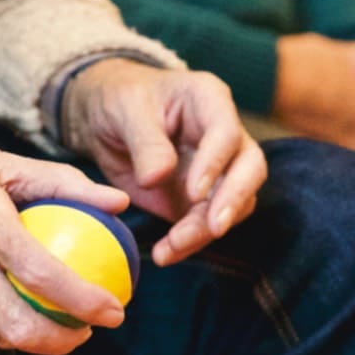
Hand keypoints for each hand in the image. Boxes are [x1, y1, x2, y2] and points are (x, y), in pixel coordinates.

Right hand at [0, 93, 128, 354]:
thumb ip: (61, 182)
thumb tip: (117, 201)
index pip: (43, 275)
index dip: (86, 302)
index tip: (114, 310)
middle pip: (18, 326)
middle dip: (64, 341)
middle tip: (87, 329)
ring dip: (31, 336)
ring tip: (56, 320)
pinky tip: (12, 307)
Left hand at [61, 59, 266, 265]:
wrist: (105, 119)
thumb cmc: (120, 100)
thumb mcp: (125, 110)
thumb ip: (145, 142)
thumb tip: (158, 177)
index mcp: (208, 100)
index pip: (227, 132)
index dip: (215, 163)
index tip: (193, 191)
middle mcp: (223, 135)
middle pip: (250, 168)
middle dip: (233, 200)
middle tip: (214, 228)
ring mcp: (217, 169)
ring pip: (233, 203)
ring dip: (206, 230)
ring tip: (172, 247)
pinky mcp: (201, 199)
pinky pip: (206, 224)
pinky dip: (189, 242)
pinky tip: (166, 253)